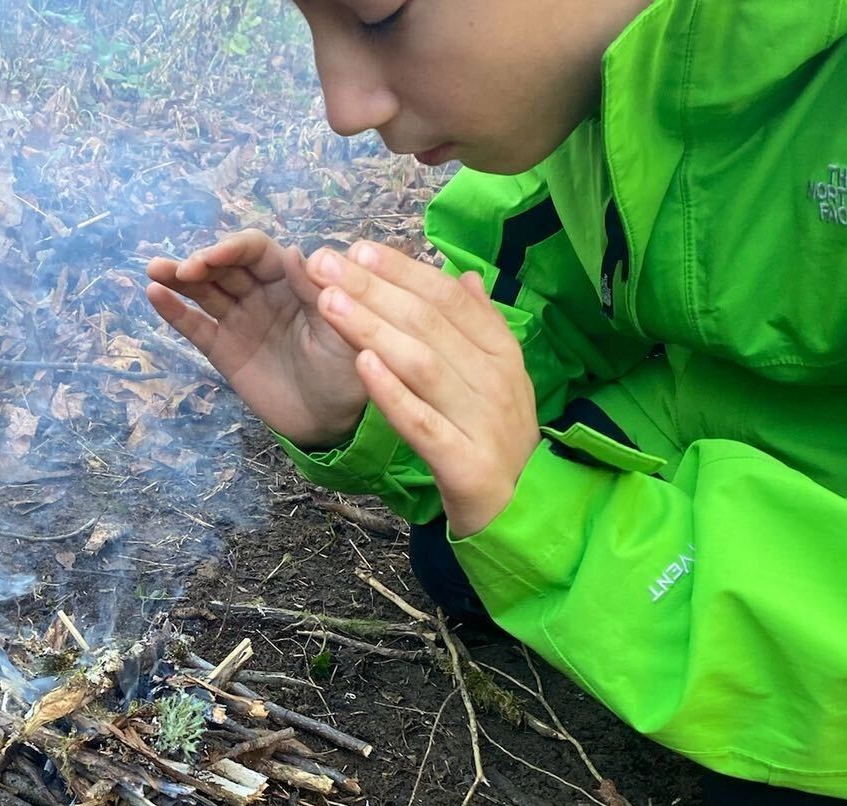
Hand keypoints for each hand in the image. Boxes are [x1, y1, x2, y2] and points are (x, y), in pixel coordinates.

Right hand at [146, 231, 369, 449]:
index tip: (212, 258)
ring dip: (178, 277)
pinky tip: (154, 294)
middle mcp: (262, 293)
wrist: (334, 420)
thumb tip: (295, 252)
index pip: (256, 251)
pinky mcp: (225, 351)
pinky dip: (175, 311)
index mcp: (292, 280)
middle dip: (202, 262)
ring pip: (205, 291)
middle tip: (182, 270)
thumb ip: (317, 291)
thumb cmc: (348, 370)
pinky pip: (197, 326)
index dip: (232, 249)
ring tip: (154, 270)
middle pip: (224, 267)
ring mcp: (240, 321)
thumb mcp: (341, 328)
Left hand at [305, 241, 539, 535]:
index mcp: (500, 354)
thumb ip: (480, 328)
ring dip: (372, 328)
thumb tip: (465, 276)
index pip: (447, 299)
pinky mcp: (464, 464)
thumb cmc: (494, 443)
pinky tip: (361, 365)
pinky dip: (392, 393)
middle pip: (428, 323)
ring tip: (329, 302)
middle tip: (323, 264)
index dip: (402, 271)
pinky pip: (423, 423)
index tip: (357, 249)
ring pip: (422, 365)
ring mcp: (482, 422)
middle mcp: (494, 381)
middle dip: (373, 289)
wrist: (522, 515)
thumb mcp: (496, 382)